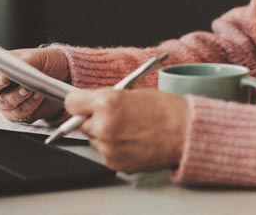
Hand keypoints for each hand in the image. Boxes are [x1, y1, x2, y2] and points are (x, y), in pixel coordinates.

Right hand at [0, 47, 69, 122]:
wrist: (65, 77)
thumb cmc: (47, 63)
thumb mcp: (38, 57)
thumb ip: (23, 61)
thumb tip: (16, 66)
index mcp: (0, 65)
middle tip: (6, 79)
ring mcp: (6, 99)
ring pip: (3, 101)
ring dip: (16, 95)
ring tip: (29, 89)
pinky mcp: (17, 113)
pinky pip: (17, 113)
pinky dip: (28, 105)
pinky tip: (37, 97)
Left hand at [64, 89, 187, 172]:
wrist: (184, 133)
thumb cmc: (164, 110)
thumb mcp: (130, 92)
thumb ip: (105, 98)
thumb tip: (87, 102)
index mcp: (106, 102)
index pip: (71, 102)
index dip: (78, 102)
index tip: (81, 103)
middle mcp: (103, 126)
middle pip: (80, 123)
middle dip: (92, 119)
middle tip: (113, 116)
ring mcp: (108, 147)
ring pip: (93, 139)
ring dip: (103, 134)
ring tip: (128, 129)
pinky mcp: (114, 163)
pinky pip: (105, 153)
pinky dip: (114, 148)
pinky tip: (132, 140)